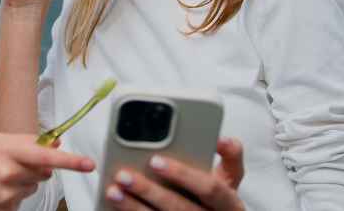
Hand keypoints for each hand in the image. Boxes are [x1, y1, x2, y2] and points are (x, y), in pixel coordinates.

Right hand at [0, 133, 94, 210]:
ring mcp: (5, 196)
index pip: (46, 155)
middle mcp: (7, 173)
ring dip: (21, 184)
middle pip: (44, 172)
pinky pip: (20, 203)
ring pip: (32, 188)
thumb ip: (27, 141)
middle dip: (35, 168)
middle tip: (9, 165)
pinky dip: (10, 198)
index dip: (70, 161)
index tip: (88, 164)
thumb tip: (57, 142)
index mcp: (6, 150)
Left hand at [104, 138, 244, 210]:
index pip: (210, 188)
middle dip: (149, 191)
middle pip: (178, 208)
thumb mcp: (231, 178)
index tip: (155, 160)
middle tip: (123, 175)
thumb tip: (222, 139)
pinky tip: (115, 206)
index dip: (183, 174)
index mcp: (229, 203)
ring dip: (133, 207)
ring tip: (113, 190)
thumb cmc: (218, 197)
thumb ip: (230, 156)